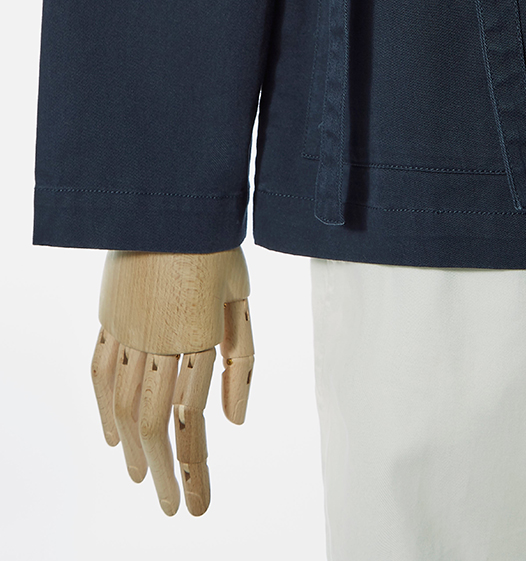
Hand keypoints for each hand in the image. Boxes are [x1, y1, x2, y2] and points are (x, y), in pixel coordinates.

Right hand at [89, 249, 253, 515]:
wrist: (168, 199)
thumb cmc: (214, 244)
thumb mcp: (241, 296)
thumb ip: (241, 359)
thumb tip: (236, 421)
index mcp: (199, 334)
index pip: (194, 417)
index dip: (196, 466)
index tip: (199, 503)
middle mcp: (159, 338)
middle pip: (157, 420)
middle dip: (165, 472)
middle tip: (172, 509)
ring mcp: (128, 329)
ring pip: (125, 403)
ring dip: (133, 448)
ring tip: (142, 482)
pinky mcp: (109, 318)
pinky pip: (100, 372)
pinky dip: (104, 408)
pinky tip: (112, 436)